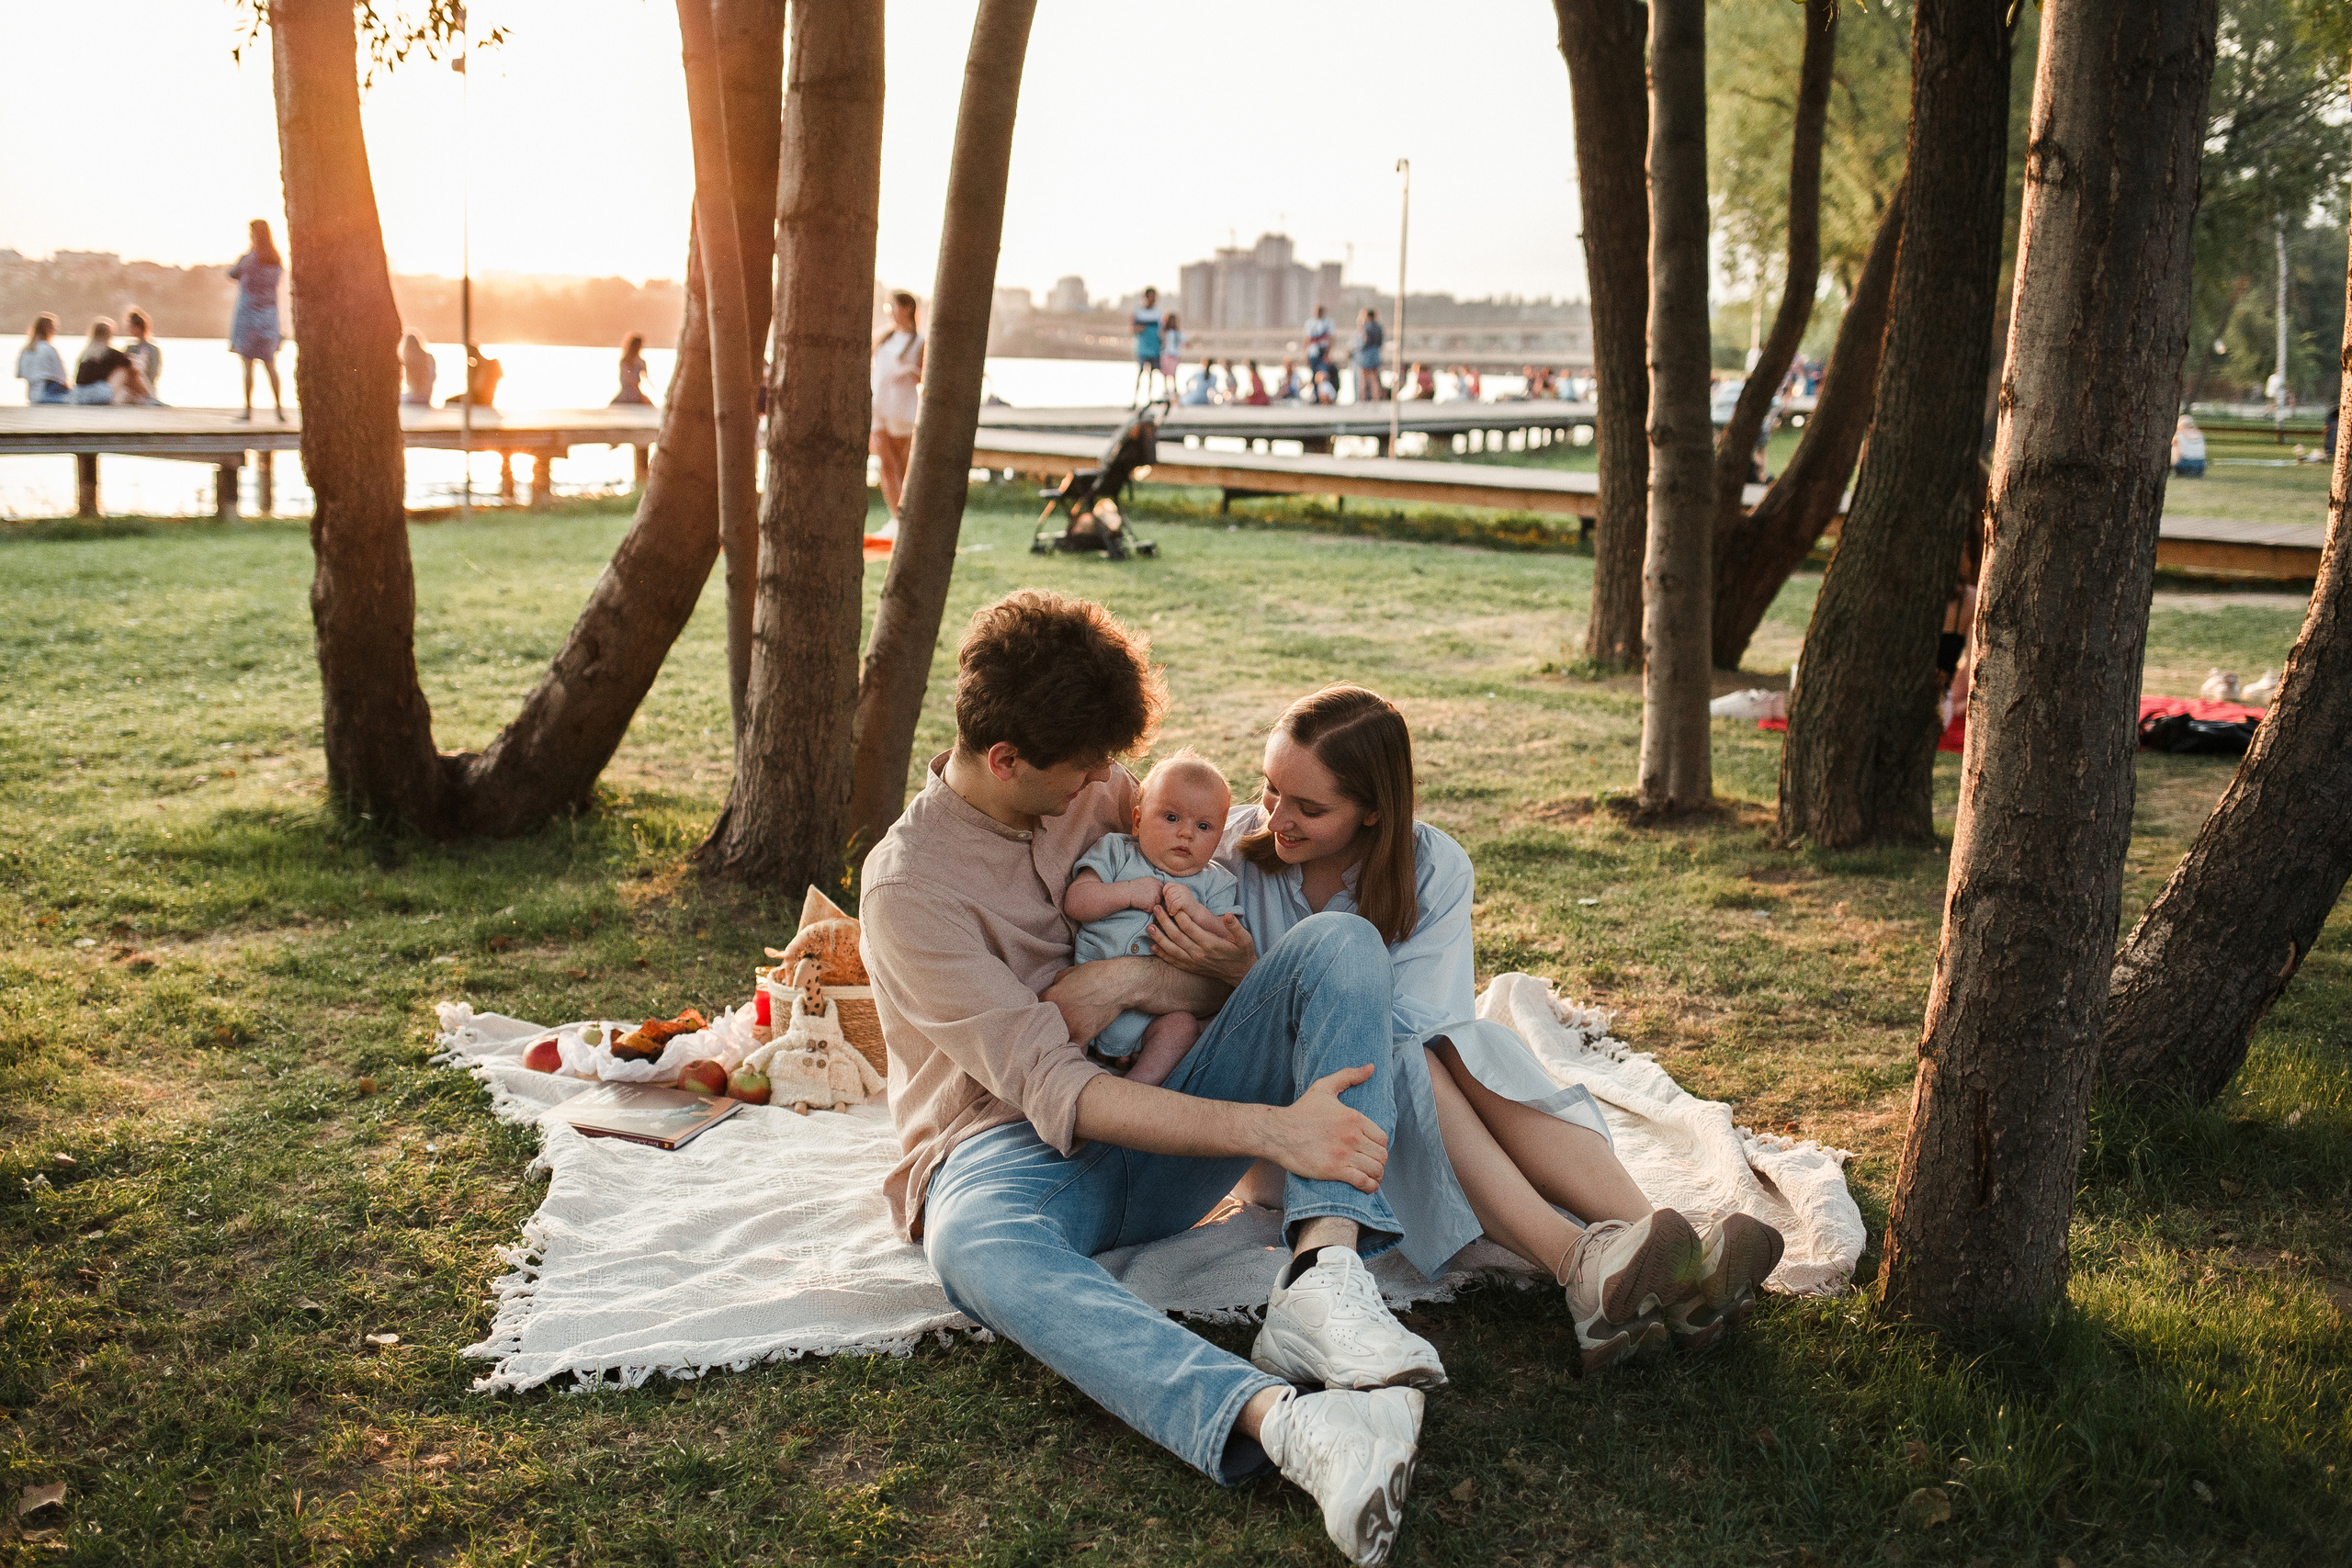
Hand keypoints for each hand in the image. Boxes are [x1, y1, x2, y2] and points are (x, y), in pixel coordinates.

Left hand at [1044, 961, 1137, 1046]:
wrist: (1117, 984)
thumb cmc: (1094, 974)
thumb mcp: (1067, 972)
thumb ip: (1054, 985)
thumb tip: (1051, 992)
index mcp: (1049, 997)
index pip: (1036, 1009)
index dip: (1042, 1011)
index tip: (1047, 1014)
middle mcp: (1056, 1014)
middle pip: (1044, 1025)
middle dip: (1047, 1026)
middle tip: (1054, 1026)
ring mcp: (1069, 1026)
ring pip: (1056, 1039)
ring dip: (1057, 1039)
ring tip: (1060, 1039)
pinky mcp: (1082, 1036)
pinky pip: (1071, 1049)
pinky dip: (1070, 1050)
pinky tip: (1069, 1049)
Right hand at [1135, 878, 1171, 913]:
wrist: (1126, 892)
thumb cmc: (1133, 888)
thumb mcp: (1146, 882)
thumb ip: (1154, 886)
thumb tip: (1160, 893)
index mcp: (1157, 882)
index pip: (1162, 891)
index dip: (1156, 895)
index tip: (1149, 896)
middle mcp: (1158, 888)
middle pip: (1161, 899)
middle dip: (1154, 901)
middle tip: (1144, 898)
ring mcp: (1156, 896)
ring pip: (1157, 905)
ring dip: (1150, 905)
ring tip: (1142, 900)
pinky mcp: (1153, 903)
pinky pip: (1151, 910)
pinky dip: (1146, 909)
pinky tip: (1140, 904)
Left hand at [1151, 902, 1256, 985]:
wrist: (1240, 973)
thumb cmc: (1242, 953)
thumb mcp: (1245, 939)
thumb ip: (1236, 927)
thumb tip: (1228, 915)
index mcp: (1210, 944)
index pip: (1190, 928)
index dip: (1180, 915)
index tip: (1173, 905)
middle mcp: (1199, 954)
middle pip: (1177, 936)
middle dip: (1165, 921)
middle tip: (1156, 908)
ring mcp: (1193, 962)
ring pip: (1172, 949)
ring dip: (1159, 937)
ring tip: (1149, 926)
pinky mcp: (1191, 968)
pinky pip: (1173, 961)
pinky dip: (1162, 954)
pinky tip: (1153, 947)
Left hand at [1159, 882, 1204, 920]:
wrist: (1197, 916)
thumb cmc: (1184, 909)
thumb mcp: (1176, 900)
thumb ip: (1169, 896)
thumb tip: (1158, 897)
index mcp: (1180, 887)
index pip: (1168, 885)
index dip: (1165, 893)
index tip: (1167, 902)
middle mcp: (1182, 888)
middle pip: (1168, 893)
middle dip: (1167, 902)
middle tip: (1170, 908)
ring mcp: (1185, 893)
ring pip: (1170, 898)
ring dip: (1169, 907)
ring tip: (1172, 911)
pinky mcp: (1186, 900)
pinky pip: (1174, 904)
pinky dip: (1173, 910)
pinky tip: (1174, 913)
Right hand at [1257, 1065, 1388, 1192]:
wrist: (1278, 1132)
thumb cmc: (1301, 1111)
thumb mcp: (1324, 1087)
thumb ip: (1349, 1076)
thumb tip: (1370, 1067)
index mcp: (1354, 1118)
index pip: (1382, 1138)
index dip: (1380, 1146)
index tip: (1372, 1150)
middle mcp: (1353, 1137)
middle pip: (1381, 1155)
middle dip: (1379, 1162)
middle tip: (1371, 1165)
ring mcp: (1344, 1155)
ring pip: (1375, 1169)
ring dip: (1376, 1176)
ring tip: (1371, 1177)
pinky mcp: (1334, 1171)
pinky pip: (1363, 1182)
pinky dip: (1369, 1187)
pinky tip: (1367, 1186)